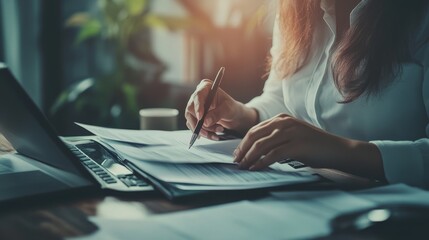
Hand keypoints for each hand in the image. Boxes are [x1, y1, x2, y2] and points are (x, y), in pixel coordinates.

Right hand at [185, 79, 255, 139]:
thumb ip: (217, 114)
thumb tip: (205, 122)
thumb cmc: (231, 108)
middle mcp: (197, 96)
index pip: (198, 96)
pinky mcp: (194, 117)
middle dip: (201, 123)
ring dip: (204, 130)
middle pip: (191, 110)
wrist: (232, 116)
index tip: (200, 117)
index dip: (198, 107)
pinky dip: (204, 133)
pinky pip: (194, 127)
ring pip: (191, 120)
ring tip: (219, 131)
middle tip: (211, 130)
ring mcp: (194, 107)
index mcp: (205, 87)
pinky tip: (214, 135)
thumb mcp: (227, 109)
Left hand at [233, 114, 352, 169]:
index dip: (243, 143)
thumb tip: (254, 150)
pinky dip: (262, 162)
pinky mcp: (296, 145)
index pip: (255, 129)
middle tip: (236, 161)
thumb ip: (276, 138)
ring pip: (261, 145)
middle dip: (243, 150)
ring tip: (243, 167)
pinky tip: (256, 168)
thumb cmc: (314, 146)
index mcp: (282, 118)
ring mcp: (291, 132)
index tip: (237, 154)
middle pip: (255, 135)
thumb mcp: (292, 136)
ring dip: (249, 157)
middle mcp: (285, 122)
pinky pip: (273, 154)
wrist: (338, 150)